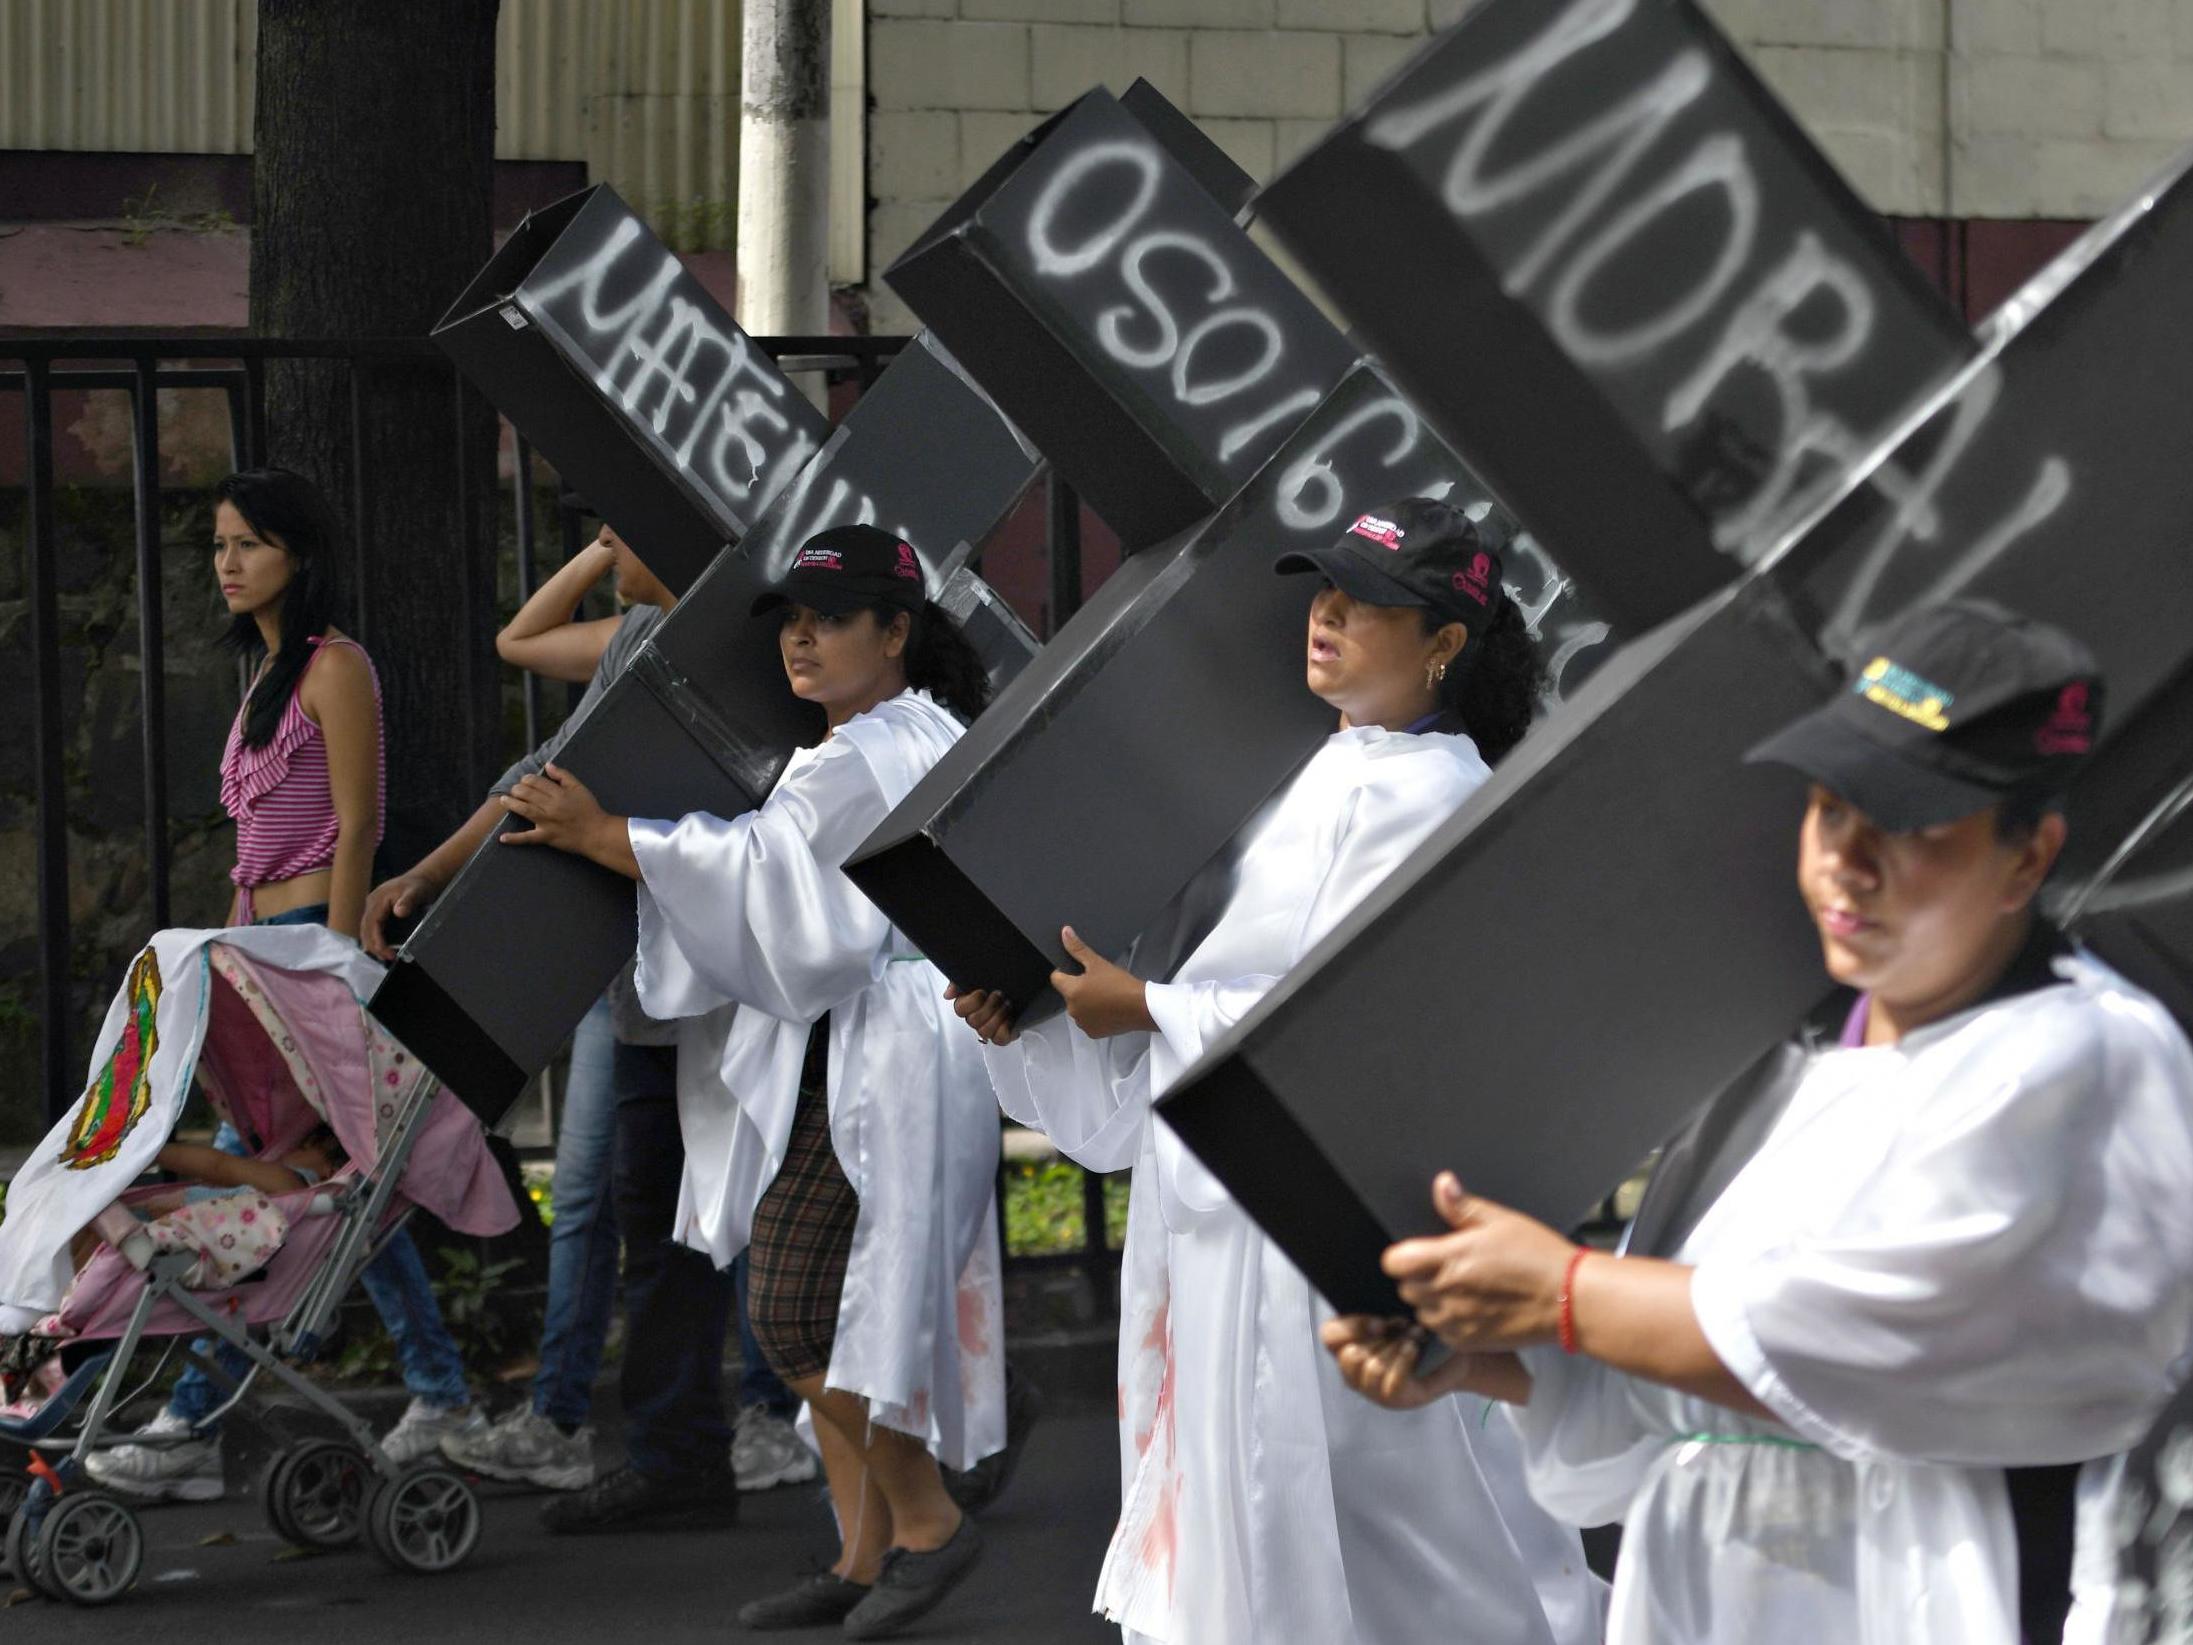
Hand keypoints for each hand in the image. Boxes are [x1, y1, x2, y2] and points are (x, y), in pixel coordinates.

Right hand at [361, 870, 441, 958]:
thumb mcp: (417, 892)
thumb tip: (399, 912)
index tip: (387, 952)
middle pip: (365, 929)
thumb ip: (408, 901)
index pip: (372, 924)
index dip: (377, 940)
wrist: (421, 879)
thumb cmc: (419, 885)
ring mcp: (373, 907)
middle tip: (389, 957)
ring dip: (373, 944)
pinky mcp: (377, 912)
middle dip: (374, 945)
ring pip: (366, 930)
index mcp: (378, 899)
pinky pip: (371, 928)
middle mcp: (372, 903)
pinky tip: (383, 948)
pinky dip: (375, 939)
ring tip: (386, 956)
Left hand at [500, 764, 620, 861]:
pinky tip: (502, 838)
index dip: (527, 779)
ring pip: (524, 810)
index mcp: (559, 794)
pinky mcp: (546, 837)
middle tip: (515, 789)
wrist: (597, 833)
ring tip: (503, 800)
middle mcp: (551, 806)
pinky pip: (528, 838)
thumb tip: (548, 765)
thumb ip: (564, 775)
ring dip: (511, 804)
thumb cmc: (589, 810)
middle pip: (527, 794)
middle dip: (517, 789)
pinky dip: (514, 838)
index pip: (536, 782)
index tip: (525, 780)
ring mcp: (547, 822)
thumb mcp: (580, 788)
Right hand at [945, 984, 1018, 1046]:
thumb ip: (959, 982)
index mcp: (968, 1004)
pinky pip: (999, 1039)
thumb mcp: (977, 974)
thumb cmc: (997, 981)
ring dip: (998, 1016)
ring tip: (1008, 1005)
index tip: (983, 991)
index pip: (960, 1009)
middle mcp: (976, 1017)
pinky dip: (1005, 1029)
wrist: (1020, 986)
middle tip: (999, 995)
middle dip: (989, 1006)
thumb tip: (947, 995)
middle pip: (973, 1021)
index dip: (972, 1001)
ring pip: (984, 1032)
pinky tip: (1011, 1018)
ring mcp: (988, 1028)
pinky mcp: (1002, 1035)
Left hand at [1051, 925, 1154, 1039]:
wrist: (1142, 1007)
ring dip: (1086, 1002)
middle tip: (1097, 982)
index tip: (1079, 971)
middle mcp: (1072, 1009)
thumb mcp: (1098, 963)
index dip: (1065, 972)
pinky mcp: (1092, 1033)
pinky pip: (1087, 1021)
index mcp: (1071, 991)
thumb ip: (1078, 949)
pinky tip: (1108, 1008)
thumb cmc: (1120, 984)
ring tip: (1105, 995)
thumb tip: (1065, 932)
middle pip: (1068, 994)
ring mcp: (1082, 1023)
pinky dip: (1094, 1015)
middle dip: (1078, 987)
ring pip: (1078, 1008)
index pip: (1056, 978)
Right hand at [1321, 1316, 1487, 1409]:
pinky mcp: (1393, 1400)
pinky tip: (1415, 1349)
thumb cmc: (1420, 1330)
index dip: (1352, 1327)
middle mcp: (1354, 1371)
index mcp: (1347, 1345)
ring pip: (1371, 1367)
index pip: (1329, 1336)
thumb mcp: (1396, 1316)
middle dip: (1380, 1339)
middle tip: (1403, 1328)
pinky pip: (1390, 1382)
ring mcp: (1372, 1390)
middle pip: (1350, 1355)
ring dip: (1394, 1349)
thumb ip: (1378, 1314)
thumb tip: (1379, 1319)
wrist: (1454, 1354)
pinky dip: (1404, 1361)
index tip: (1381, 1323)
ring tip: (1414, 1338)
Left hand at [1382, 1172, 1576, 1354]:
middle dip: (1417, 1277)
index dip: (1401, 1256)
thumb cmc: (1539, 1257)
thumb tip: (1442, 1184)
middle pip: (1405, 1288)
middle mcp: (1447, 1292)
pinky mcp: (1468, 1342)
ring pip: (1420, 1313)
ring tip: (1459, 1290)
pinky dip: (1448, 1323)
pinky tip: (1471, 1310)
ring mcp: (1457, 1321)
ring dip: (1431, 1302)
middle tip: (1444, 1269)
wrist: (1570, 1299)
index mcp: (1450, 1258)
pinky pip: (1441, 1334)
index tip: (1416, 1253)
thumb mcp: (1501, 1221)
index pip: (1395, 1262)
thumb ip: (1463, 1206)